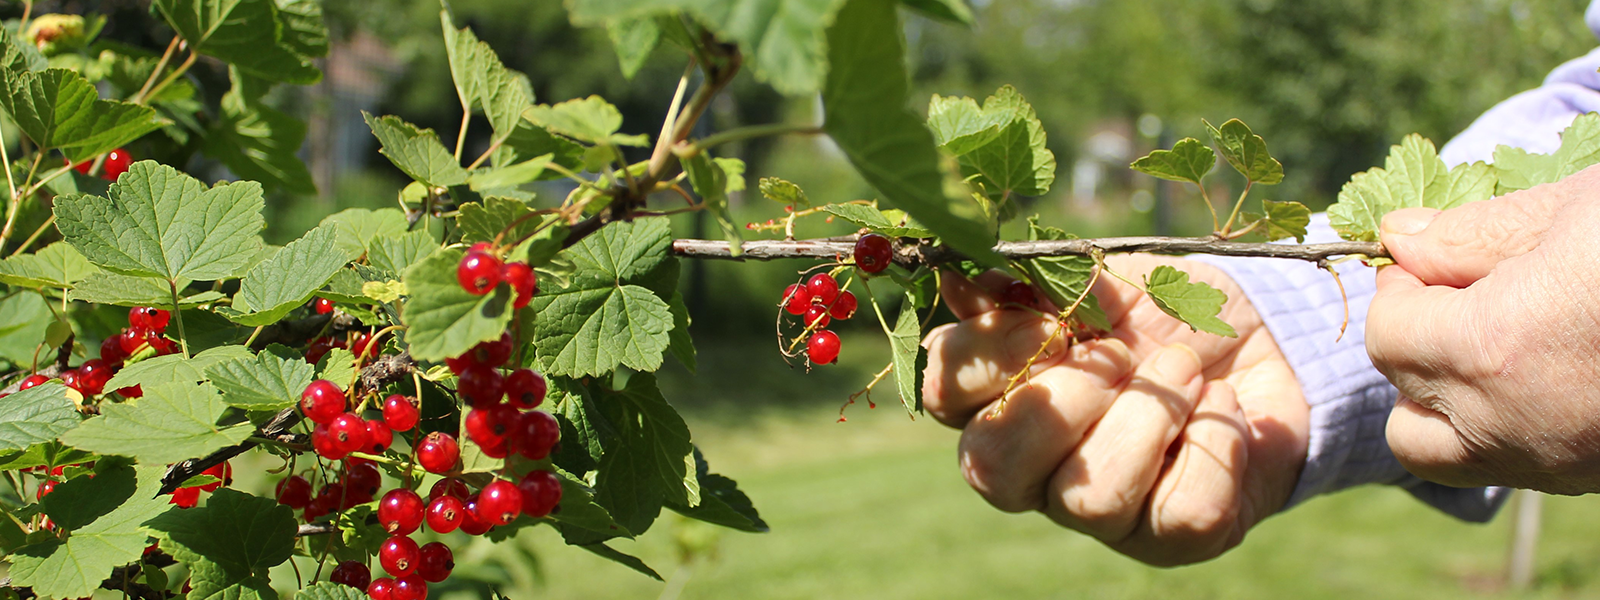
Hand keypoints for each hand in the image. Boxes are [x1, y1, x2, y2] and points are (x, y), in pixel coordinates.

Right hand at [920, 255, 1307, 565]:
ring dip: (1149, 415)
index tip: (1056, 322)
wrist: (1266, 335)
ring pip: (1090, 498)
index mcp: (998, 396)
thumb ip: (1033, 283)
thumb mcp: (1102, 279)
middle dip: (1064, 399)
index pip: (944, 392)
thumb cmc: (1164, 312)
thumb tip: (963, 276)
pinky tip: (1221, 408)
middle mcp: (1033, 467)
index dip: (991, 357)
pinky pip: (1179, 511)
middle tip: (1119, 355)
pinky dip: (1212, 441)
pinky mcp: (1170, 536)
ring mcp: (1097, 511)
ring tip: (1188, 373)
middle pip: (992, 467)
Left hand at [1372, 164, 1599, 493]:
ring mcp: (1564, 461)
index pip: (1389, 336)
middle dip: (1416, 354)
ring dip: (1450, 406)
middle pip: (1405, 415)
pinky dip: (1508, 425)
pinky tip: (1557, 364)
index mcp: (1495, 348)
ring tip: (1499, 340)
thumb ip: (1476, 233)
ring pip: (1450, 459)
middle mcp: (1517, 423)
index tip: (1435, 258)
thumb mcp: (1579, 208)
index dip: (1403, 288)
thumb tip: (1400, 239)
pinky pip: (1520, 465)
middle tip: (1463, 299)